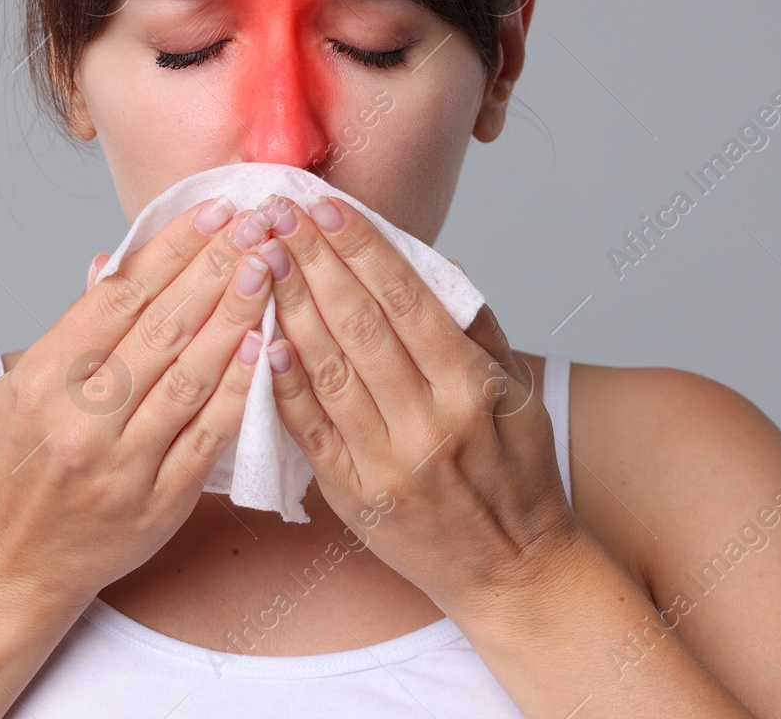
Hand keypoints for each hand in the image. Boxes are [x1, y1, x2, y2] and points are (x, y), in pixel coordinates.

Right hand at [0, 198, 280, 609]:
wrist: (9, 567)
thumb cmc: (14, 471)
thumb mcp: (20, 391)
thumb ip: (72, 330)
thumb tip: (111, 262)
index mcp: (42, 380)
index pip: (117, 297)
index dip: (170, 248)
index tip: (213, 210)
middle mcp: (79, 419)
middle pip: (159, 327)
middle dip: (214, 268)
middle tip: (257, 225)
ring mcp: (121, 464)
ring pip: (188, 377)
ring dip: (234, 318)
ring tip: (267, 270)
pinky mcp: (158, 503)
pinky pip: (206, 437)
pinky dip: (236, 391)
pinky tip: (266, 350)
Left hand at [255, 193, 580, 617]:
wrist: (513, 574)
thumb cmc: (518, 478)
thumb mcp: (520, 396)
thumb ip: (478, 329)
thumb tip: (441, 264)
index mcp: (471, 387)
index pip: (407, 300)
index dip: (363, 248)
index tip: (327, 206)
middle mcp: (428, 421)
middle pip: (359, 324)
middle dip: (314, 261)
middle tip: (276, 213)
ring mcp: (386, 461)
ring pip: (328, 368)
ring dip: (288, 306)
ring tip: (260, 256)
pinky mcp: (353, 495)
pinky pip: (309, 429)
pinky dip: (284, 383)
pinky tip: (260, 339)